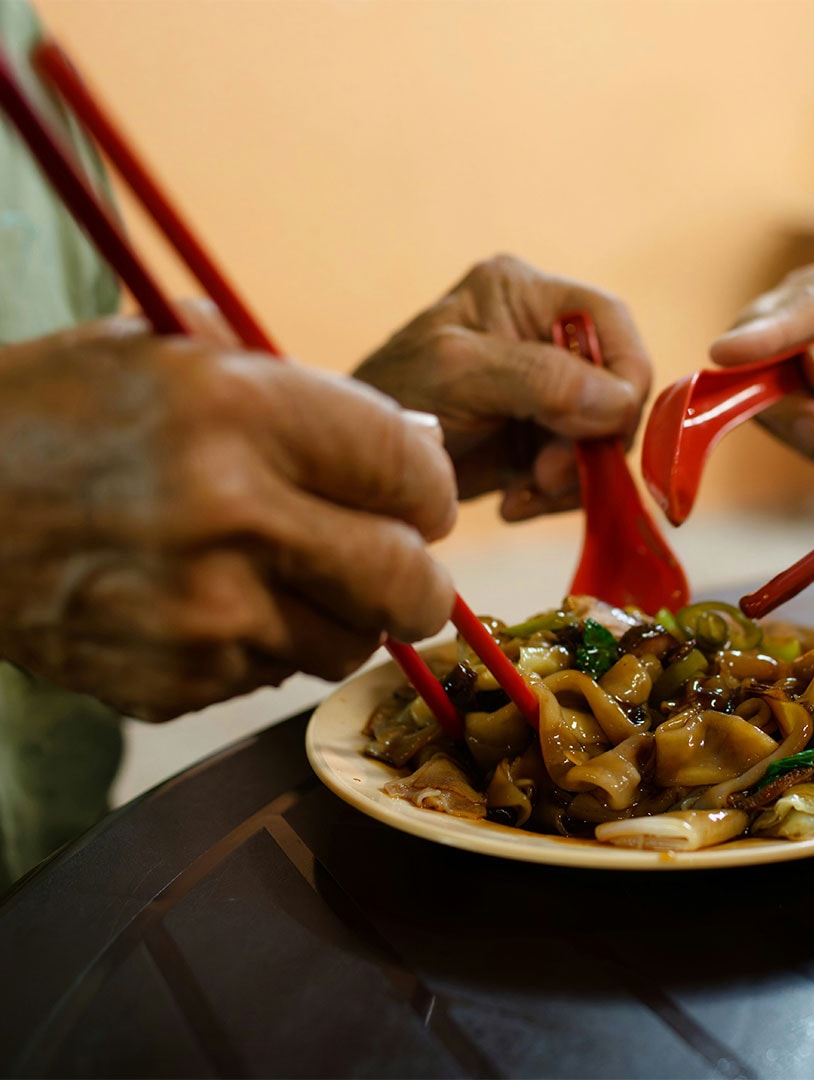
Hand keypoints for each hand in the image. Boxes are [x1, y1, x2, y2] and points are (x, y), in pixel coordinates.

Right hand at [0, 316, 457, 721]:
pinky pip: (271, 677)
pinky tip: (206, 604)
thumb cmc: (54, 414)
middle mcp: (233, 516)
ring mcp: (203, 613)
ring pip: (349, 642)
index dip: (431, 490)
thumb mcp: (168, 352)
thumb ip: (302, 392)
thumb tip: (417, 443)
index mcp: (242, 412)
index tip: (418, 497)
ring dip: (338, 615)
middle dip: (416, 576)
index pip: (415, 473)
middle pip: (410, 582)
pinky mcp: (172, 682)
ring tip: (283, 576)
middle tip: (395, 563)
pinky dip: (260, 647)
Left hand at [354, 254, 650, 520]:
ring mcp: (543, 390)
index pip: (609, 320)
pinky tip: (516, 501)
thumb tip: (618, 401)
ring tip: (525, 492)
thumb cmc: (392, 399)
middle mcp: (541, 334)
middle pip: (615, 384)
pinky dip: (556, 494)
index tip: (606, 429)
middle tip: (548, 475)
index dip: (625, 375)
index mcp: (524, 292)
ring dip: (573, 475)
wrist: (351, 467)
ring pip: (603, 434)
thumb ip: (538, 377)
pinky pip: (580, 468)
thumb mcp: (459, 374)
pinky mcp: (538, 438)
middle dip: (591, 438)